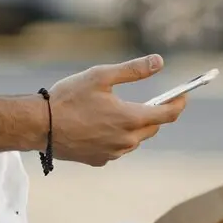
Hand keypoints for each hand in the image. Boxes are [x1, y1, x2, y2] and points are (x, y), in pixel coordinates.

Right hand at [47, 55, 187, 166]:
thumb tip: (159, 61)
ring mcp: (114, 153)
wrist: (39, 126)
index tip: (183, 94)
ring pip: (134, 139)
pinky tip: (98, 126)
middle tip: (149, 100)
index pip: (168, 114)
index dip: (179, 103)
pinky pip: (117, 148)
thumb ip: (133, 70)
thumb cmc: (68, 98)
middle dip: (155, 113)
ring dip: (133, 126)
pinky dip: (115, 137)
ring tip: (116, 111)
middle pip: (153, 127)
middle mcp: (127, 140)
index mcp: (130, 118)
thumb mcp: (100, 76)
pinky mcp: (100, 160)